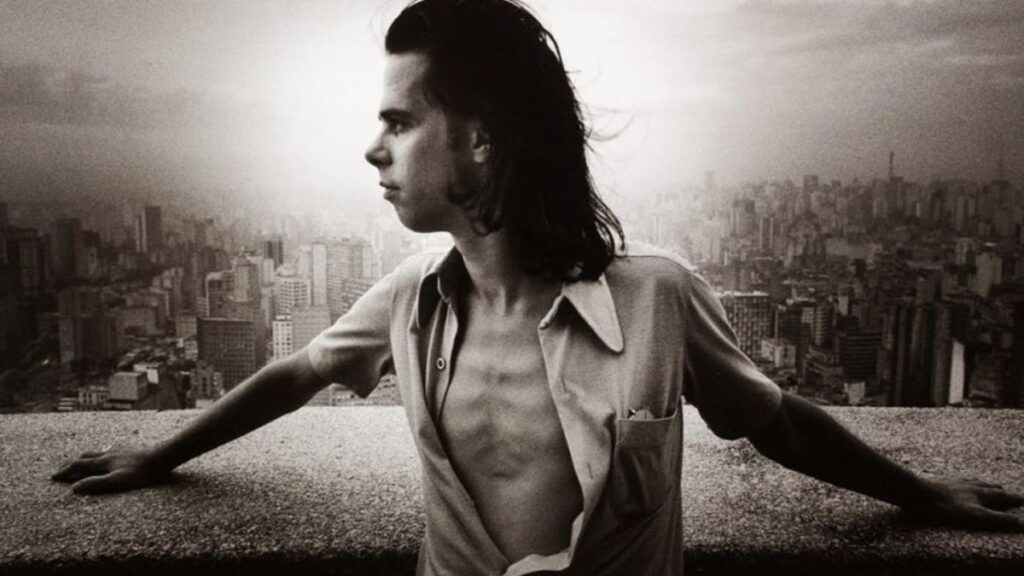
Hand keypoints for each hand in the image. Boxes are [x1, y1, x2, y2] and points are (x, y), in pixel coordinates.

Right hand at [51, 445, 170, 494]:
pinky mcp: (129, 450)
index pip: (78, 466)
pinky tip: (108, 455)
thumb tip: (74, 488)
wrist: (162, 457)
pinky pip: (111, 450)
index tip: (53, 476)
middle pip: (85, 457)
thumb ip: (96, 484)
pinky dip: (102, 454)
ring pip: (97, 452)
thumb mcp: (117, 481)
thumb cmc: (141, 473)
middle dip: (72, 464)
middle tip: (62, 469)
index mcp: (103, 462)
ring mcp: (119, 450)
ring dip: (86, 457)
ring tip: (81, 461)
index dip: (65, 471)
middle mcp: (109, 454)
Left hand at [910, 478, 1023, 531]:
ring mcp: (953, 483)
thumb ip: (999, 519)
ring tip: (984, 484)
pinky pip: (954, 481)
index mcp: (980, 494)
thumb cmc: (946, 507)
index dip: (1014, 499)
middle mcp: (968, 486)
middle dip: (998, 490)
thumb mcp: (976, 516)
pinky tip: (954, 483)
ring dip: (981, 484)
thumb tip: (1023, 523)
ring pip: (971, 482)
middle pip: (987, 487)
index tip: (1023, 498)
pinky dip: (961, 482)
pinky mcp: (939, 483)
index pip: (1002, 496)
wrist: (917, 493)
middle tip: (1005, 490)